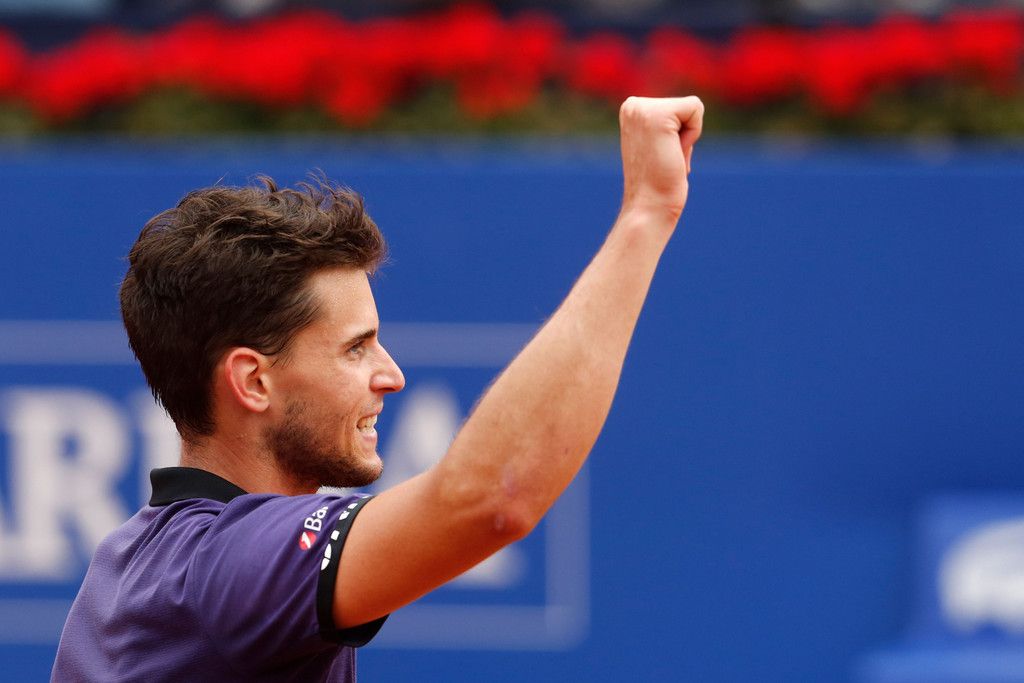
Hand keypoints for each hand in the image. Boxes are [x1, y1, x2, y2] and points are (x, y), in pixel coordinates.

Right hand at [618, 96, 703, 222]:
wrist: (649, 206)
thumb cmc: (658, 183)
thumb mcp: (660, 145)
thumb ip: (669, 126)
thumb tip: (683, 119)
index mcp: (630, 110)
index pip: (678, 107)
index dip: (680, 135)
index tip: (662, 155)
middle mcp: (632, 105)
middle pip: (687, 105)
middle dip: (686, 135)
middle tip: (666, 159)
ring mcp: (641, 109)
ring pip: (693, 107)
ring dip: (689, 138)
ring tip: (668, 158)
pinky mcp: (658, 115)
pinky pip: (696, 109)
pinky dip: (692, 136)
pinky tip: (673, 154)